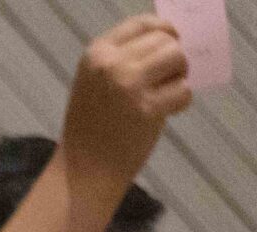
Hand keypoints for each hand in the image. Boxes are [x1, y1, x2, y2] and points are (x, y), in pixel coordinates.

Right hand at [62, 16, 191, 190]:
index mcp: (96, 54)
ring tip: (165, 94)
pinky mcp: (149, 109)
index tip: (171, 42)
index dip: (164, 30)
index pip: (142, 24)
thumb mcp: (94, 82)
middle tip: (165, 80)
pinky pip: (184, 91)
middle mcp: (112, 64)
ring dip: (179, 76)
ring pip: (178, 59)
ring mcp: (129, 86)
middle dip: (173, 59)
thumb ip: (122, 58)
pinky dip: (180, 102)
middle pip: (166, 41)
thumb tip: (168, 43)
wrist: (83, 171)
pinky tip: (164, 113)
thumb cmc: (90, 128)